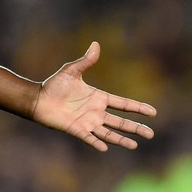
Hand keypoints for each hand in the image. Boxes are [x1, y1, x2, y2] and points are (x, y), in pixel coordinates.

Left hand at [31, 41, 155, 150]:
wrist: (39, 99)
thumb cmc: (54, 85)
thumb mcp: (71, 71)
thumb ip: (86, 61)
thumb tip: (96, 44)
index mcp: (98, 98)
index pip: (123, 104)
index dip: (137, 108)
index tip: (153, 112)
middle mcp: (96, 112)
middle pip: (120, 122)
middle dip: (135, 128)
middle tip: (150, 134)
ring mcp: (88, 122)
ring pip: (109, 133)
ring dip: (121, 139)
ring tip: (135, 145)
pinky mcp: (77, 129)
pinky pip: (89, 138)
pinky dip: (97, 142)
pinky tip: (106, 148)